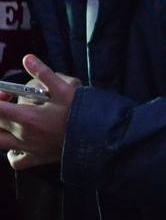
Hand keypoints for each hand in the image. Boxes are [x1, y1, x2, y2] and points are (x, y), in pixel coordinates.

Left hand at [0, 54, 78, 169]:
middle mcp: (23, 135)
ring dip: (0, 131)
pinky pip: (16, 160)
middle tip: (10, 101)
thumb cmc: (82, 114)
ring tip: (10, 122)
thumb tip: (27, 59)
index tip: (7, 92)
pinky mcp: (38, 158)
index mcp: (26, 117)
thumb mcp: (65, 89)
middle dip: (0, 109)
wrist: (100, 139)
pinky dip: (12, 153)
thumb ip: (44, 73)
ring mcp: (29, 148)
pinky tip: (18, 144)